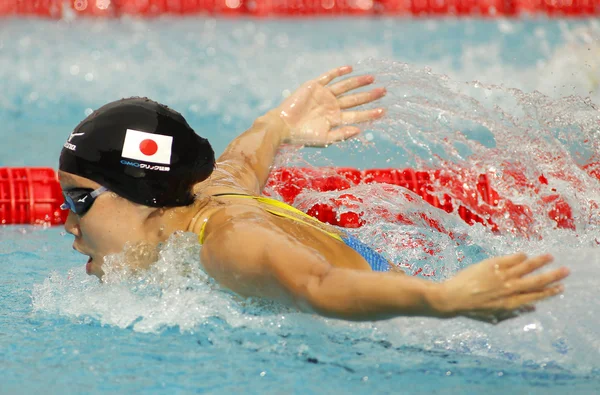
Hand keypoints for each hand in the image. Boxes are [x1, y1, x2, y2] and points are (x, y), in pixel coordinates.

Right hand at [274, 66, 385, 146]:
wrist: (282, 126)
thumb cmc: (302, 136)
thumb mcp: (324, 139)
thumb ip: (342, 134)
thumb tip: (359, 130)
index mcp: (335, 119)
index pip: (357, 116)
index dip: (370, 114)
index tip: (383, 111)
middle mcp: (332, 106)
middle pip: (355, 99)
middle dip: (369, 96)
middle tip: (384, 91)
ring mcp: (323, 95)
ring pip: (345, 87)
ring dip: (358, 82)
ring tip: (372, 78)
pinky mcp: (313, 86)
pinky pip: (328, 77)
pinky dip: (338, 72)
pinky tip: (350, 69)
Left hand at [434, 253, 568, 323]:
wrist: (451, 297)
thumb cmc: (471, 309)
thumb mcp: (494, 316)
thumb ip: (513, 311)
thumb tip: (532, 308)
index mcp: (510, 303)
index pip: (535, 296)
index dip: (549, 292)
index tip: (560, 287)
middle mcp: (509, 289)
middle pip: (536, 281)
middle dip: (553, 276)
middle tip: (565, 271)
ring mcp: (501, 276)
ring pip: (526, 267)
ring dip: (540, 262)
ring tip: (550, 257)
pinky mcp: (492, 265)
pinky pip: (511, 259)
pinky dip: (519, 257)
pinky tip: (525, 255)